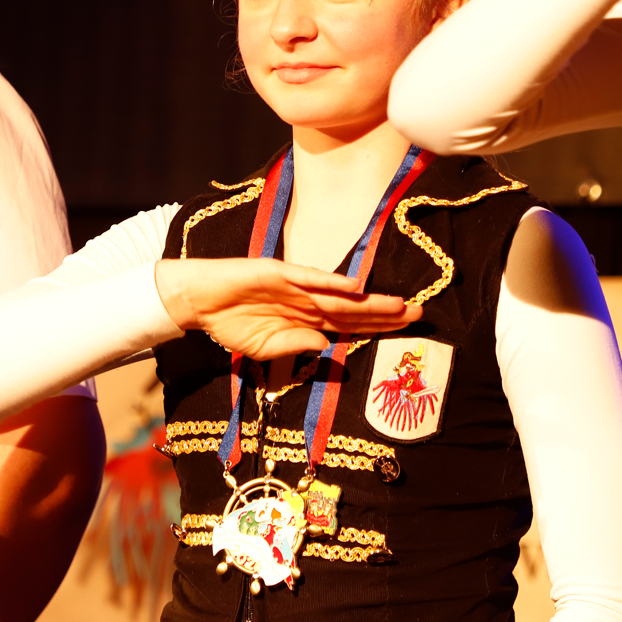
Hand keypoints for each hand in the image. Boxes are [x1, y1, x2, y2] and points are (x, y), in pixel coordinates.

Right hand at [155, 257, 420, 360]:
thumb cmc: (232, 324)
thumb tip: (327, 346)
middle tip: (421, 313)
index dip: (378, 328)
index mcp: (307, 321)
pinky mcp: (279, 273)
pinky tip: (356, 287)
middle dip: (387, 314)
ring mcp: (295, 286)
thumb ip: (295, 347)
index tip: (407, 330)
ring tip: (399, 305)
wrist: (200, 301)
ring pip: (340, 296)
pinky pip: (309, 279)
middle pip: (354, 310)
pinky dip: (331, 282)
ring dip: (370, 301)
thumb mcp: (266, 349)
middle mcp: (308, 302)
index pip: (350, 326)